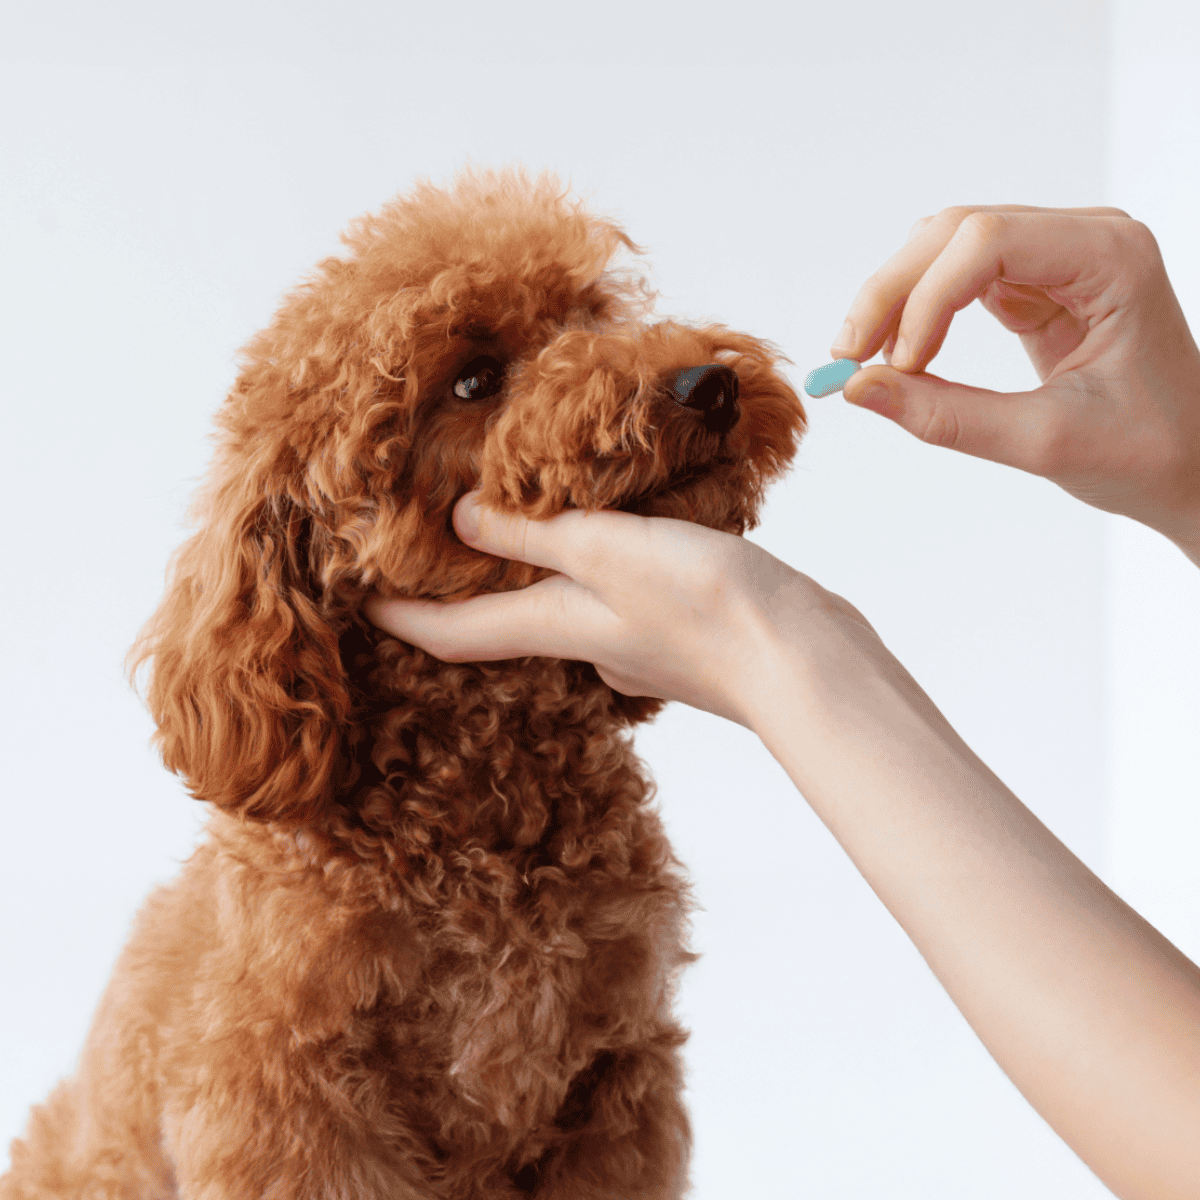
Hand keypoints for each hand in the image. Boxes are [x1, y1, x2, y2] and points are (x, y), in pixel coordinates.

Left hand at [362, 493, 886, 730]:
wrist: (806, 661)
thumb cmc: (710, 609)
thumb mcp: (608, 551)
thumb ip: (534, 532)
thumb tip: (457, 520)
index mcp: (557, 626)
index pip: (453, 633)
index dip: (400, 616)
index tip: (356, 597)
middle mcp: (586, 642)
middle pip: (502, 622)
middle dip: (466, 589)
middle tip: (435, 543)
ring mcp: (634, 641)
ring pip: (562, 604)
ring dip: (532, 572)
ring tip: (519, 521)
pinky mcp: (676, 627)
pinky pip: (613, 594)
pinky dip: (593, 566)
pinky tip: (615, 533)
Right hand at [834, 206, 1199, 555]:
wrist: (1192, 464)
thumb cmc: (1147, 453)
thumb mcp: (1044, 442)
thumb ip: (947, 416)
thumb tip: (857, 390)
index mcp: (1111, 259)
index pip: (989, 242)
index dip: (925, 298)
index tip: (894, 366)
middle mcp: (1085, 239)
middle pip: (957, 231)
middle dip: (894, 291)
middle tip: (849, 358)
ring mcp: (1059, 256)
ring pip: (946, 246)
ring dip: (897, 297)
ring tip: (866, 360)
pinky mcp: (1036, 282)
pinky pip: (957, 277)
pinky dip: (917, 312)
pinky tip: (900, 355)